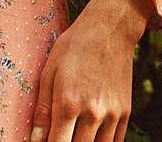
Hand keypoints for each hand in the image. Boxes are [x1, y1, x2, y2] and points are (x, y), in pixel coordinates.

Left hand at [28, 5, 137, 141]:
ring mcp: (112, 115)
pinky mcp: (125, 113)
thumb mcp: (49, 72)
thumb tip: (35, 139)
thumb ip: (42, 110)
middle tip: (59, 135)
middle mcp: (93, 114)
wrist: (109, 31)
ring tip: (74, 134)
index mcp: (69, 104)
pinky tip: (90, 136)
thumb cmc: (74, 47)